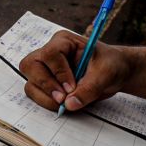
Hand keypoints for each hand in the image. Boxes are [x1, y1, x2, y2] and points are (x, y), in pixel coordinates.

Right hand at [18, 30, 145, 111]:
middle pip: (31, 66)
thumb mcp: (106, 75)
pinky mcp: (45, 83)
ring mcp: (45, 68)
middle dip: (46, 85)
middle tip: (63, 100)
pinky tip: (64, 104)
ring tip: (65, 104)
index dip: (58, 73)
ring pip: (30, 82)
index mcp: (63, 41)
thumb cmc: (110, 66)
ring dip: (45, 97)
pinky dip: (46, 102)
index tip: (72, 88)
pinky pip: (35, 93)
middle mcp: (49, 53)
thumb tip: (69, 104)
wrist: (114, 73)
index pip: (49, 54)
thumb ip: (89, 88)